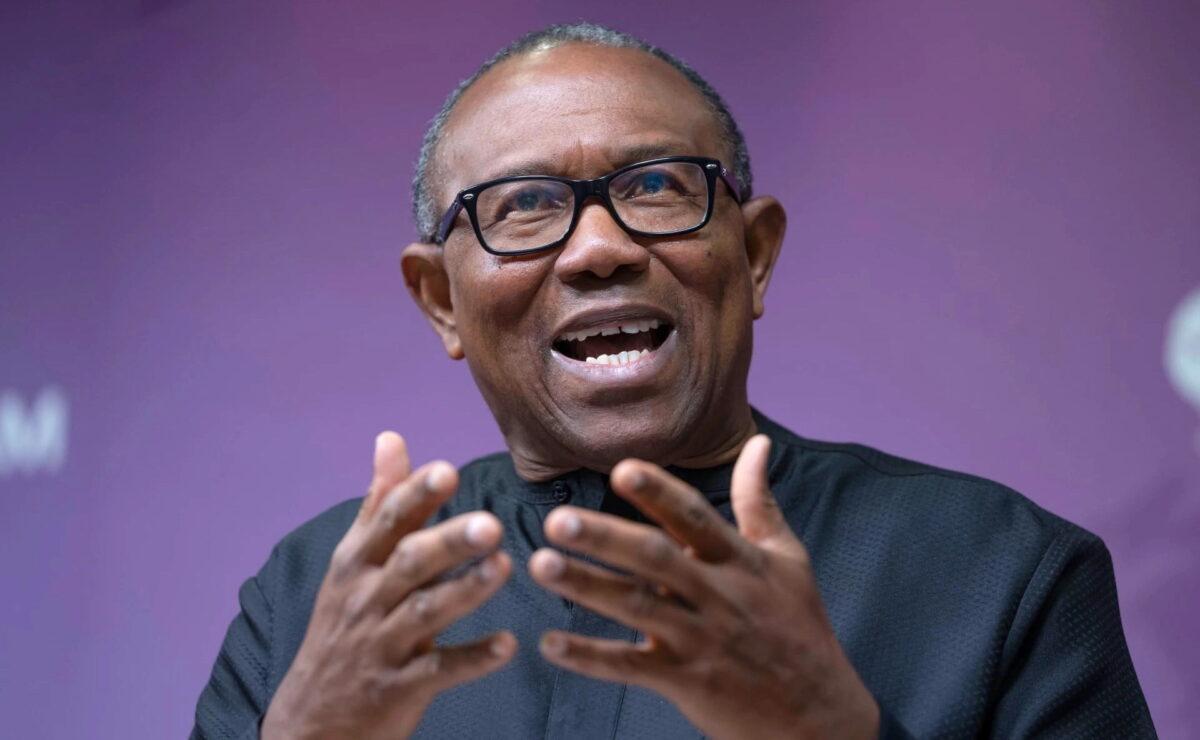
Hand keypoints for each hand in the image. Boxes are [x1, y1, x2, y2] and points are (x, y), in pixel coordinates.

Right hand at [261, 432, 515, 739]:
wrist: (311, 721)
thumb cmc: (344, 626)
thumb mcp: (352, 562)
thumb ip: (382, 502)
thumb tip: (392, 437)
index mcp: (357, 562)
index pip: (388, 520)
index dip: (417, 495)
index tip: (448, 470)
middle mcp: (367, 598)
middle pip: (410, 563)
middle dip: (449, 542)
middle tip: (491, 524)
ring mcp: (382, 644)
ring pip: (426, 612)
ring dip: (466, 590)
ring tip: (504, 567)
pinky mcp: (399, 688)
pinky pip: (439, 670)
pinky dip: (473, 658)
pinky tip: (508, 646)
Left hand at [528, 435, 878, 739]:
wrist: (822, 717)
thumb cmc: (800, 629)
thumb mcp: (788, 559)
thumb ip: (760, 501)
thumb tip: (759, 442)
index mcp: (740, 561)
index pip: (695, 518)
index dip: (660, 493)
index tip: (622, 470)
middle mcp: (719, 596)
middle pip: (656, 560)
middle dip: (606, 538)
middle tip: (557, 520)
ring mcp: (701, 641)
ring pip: (637, 609)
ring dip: (587, 587)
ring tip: (540, 565)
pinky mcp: (688, 682)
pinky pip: (631, 668)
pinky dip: (590, 656)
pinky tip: (550, 642)